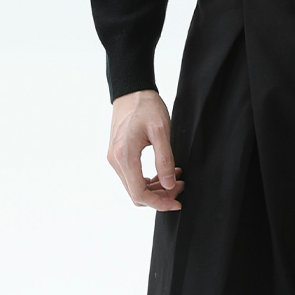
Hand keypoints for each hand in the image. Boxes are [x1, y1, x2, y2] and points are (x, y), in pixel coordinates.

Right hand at [108, 89, 183, 210]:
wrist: (131, 91)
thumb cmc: (146, 106)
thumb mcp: (161, 131)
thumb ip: (164, 159)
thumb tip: (168, 185)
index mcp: (125, 156)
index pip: (139, 194)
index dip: (159, 203)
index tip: (177, 202)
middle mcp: (116, 161)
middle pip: (136, 194)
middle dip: (160, 196)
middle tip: (180, 186)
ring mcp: (115, 159)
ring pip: (134, 187)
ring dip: (155, 189)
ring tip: (175, 178)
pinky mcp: (118, 155)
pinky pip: (132, 177)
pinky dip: (148, 180)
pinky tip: (163, 172)